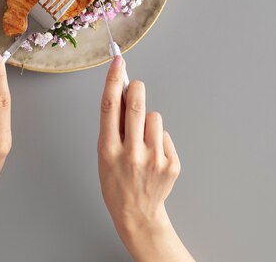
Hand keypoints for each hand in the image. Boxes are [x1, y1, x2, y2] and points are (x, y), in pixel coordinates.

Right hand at [98, 56, 193, 261]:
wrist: (137, 214)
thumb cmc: (116, 181)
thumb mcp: (104, 155)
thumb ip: (112, 126)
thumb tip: (119, 92)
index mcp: (108, 150)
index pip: (110, 107)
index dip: (113, 81)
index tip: (118, 62)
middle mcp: (130, 153)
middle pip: (136, 107)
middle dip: (136, 89)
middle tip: (136, 86)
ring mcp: (153, 160)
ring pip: (154, 118)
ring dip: (148, 121)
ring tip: (142, 139)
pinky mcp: (171, 164)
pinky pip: (165, 135)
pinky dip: (159, 140)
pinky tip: (153, 156)